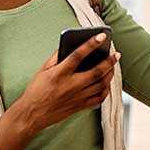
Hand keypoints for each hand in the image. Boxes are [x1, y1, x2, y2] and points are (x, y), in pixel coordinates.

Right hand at [0, 33, 119, 149]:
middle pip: (96, 72)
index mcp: (59, 74)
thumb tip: (70, 46)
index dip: (91, 44)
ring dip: (110, 74)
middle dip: (109, 62)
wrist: (32, 114)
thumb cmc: (36, 90)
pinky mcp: (79, 106)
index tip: (102, 36)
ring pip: (100, 85)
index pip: (78, 55)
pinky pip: (99, 99)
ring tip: (113, 66)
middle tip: (116, 54)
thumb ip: (56, 57)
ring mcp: (77, 97)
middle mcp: (70, 85)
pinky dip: (106, 90)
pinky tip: (106, 83)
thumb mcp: (43, 70)